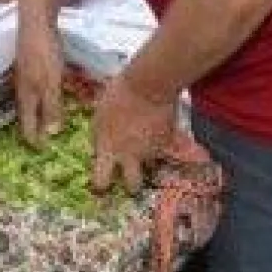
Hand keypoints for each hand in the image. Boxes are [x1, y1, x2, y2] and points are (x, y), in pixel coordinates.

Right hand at [15, 21, 65, 144]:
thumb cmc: (44, 54)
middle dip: (34, 127)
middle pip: (27, 112)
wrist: (36, 22)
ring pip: (31, 99)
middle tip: (42, 140)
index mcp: (26, 95)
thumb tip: (50, 134)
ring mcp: (24, 74)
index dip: (33, 138)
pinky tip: (49, 94)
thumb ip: (51, 108)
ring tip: (46, 121)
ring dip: (38, 112)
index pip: (27, 123)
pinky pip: (36, 87)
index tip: (39, 152)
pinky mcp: (30, 63)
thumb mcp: (51, 83)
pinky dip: (42, 96)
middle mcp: (22, 87)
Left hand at [91, 73, 175, 194]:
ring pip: (151, 165)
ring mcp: (150, 151)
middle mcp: (130, 156)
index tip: (102, 183)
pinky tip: (173, 140)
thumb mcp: (98, 115)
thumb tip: (98, 143)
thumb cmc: (116, 95)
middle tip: (131, 177)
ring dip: (149, 159)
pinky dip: (171, 147)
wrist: (147, 86)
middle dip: (132, 185)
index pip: (101, 180)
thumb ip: (98, 134)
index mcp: (108, 149)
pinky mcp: (169, 143)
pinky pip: (171, 150)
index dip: (101, 184)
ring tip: (150, 145)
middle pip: (133, 185)